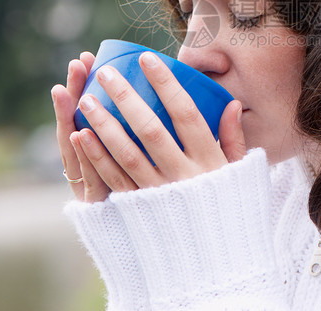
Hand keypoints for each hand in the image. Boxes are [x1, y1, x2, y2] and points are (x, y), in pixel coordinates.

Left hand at [55, 51, 246, 202]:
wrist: (216, 263)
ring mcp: (159, 194)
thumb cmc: (229, 208)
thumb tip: (231, 103)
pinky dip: (96, 157)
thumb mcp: (239, 173)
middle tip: (106, 73)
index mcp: (210, 160)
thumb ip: (234, 138)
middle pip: (151, 129)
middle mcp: (183, 176)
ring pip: (127, 154)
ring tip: (86, 99)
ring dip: (104, 124)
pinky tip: (81, 136)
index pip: (186, 113)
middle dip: (126, 98)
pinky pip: (114, 181)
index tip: (146, 59)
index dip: (166, 84)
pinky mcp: (140, 210)